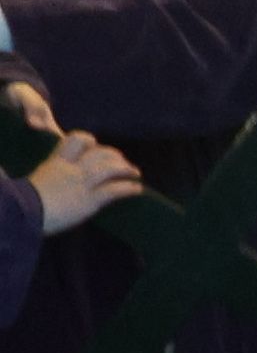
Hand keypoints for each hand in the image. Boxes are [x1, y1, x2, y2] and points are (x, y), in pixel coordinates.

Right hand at [25, 127, 141, 233]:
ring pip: (108, 169)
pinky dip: (128, 188)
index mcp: (55, 163)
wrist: (22, 213)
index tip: (94, 144)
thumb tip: (54, 179)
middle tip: (121, 160)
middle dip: (112, 155)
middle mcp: (71, 170)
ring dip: (125, 169)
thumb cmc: (24, 201)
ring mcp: (81, 184)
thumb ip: (49, 175)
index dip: (87, 140)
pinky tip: (137, 189)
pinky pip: (113, 191)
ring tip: (135, 172)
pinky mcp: (88, 201)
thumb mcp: (36, 180)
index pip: (73, 141)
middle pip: (97, 153)